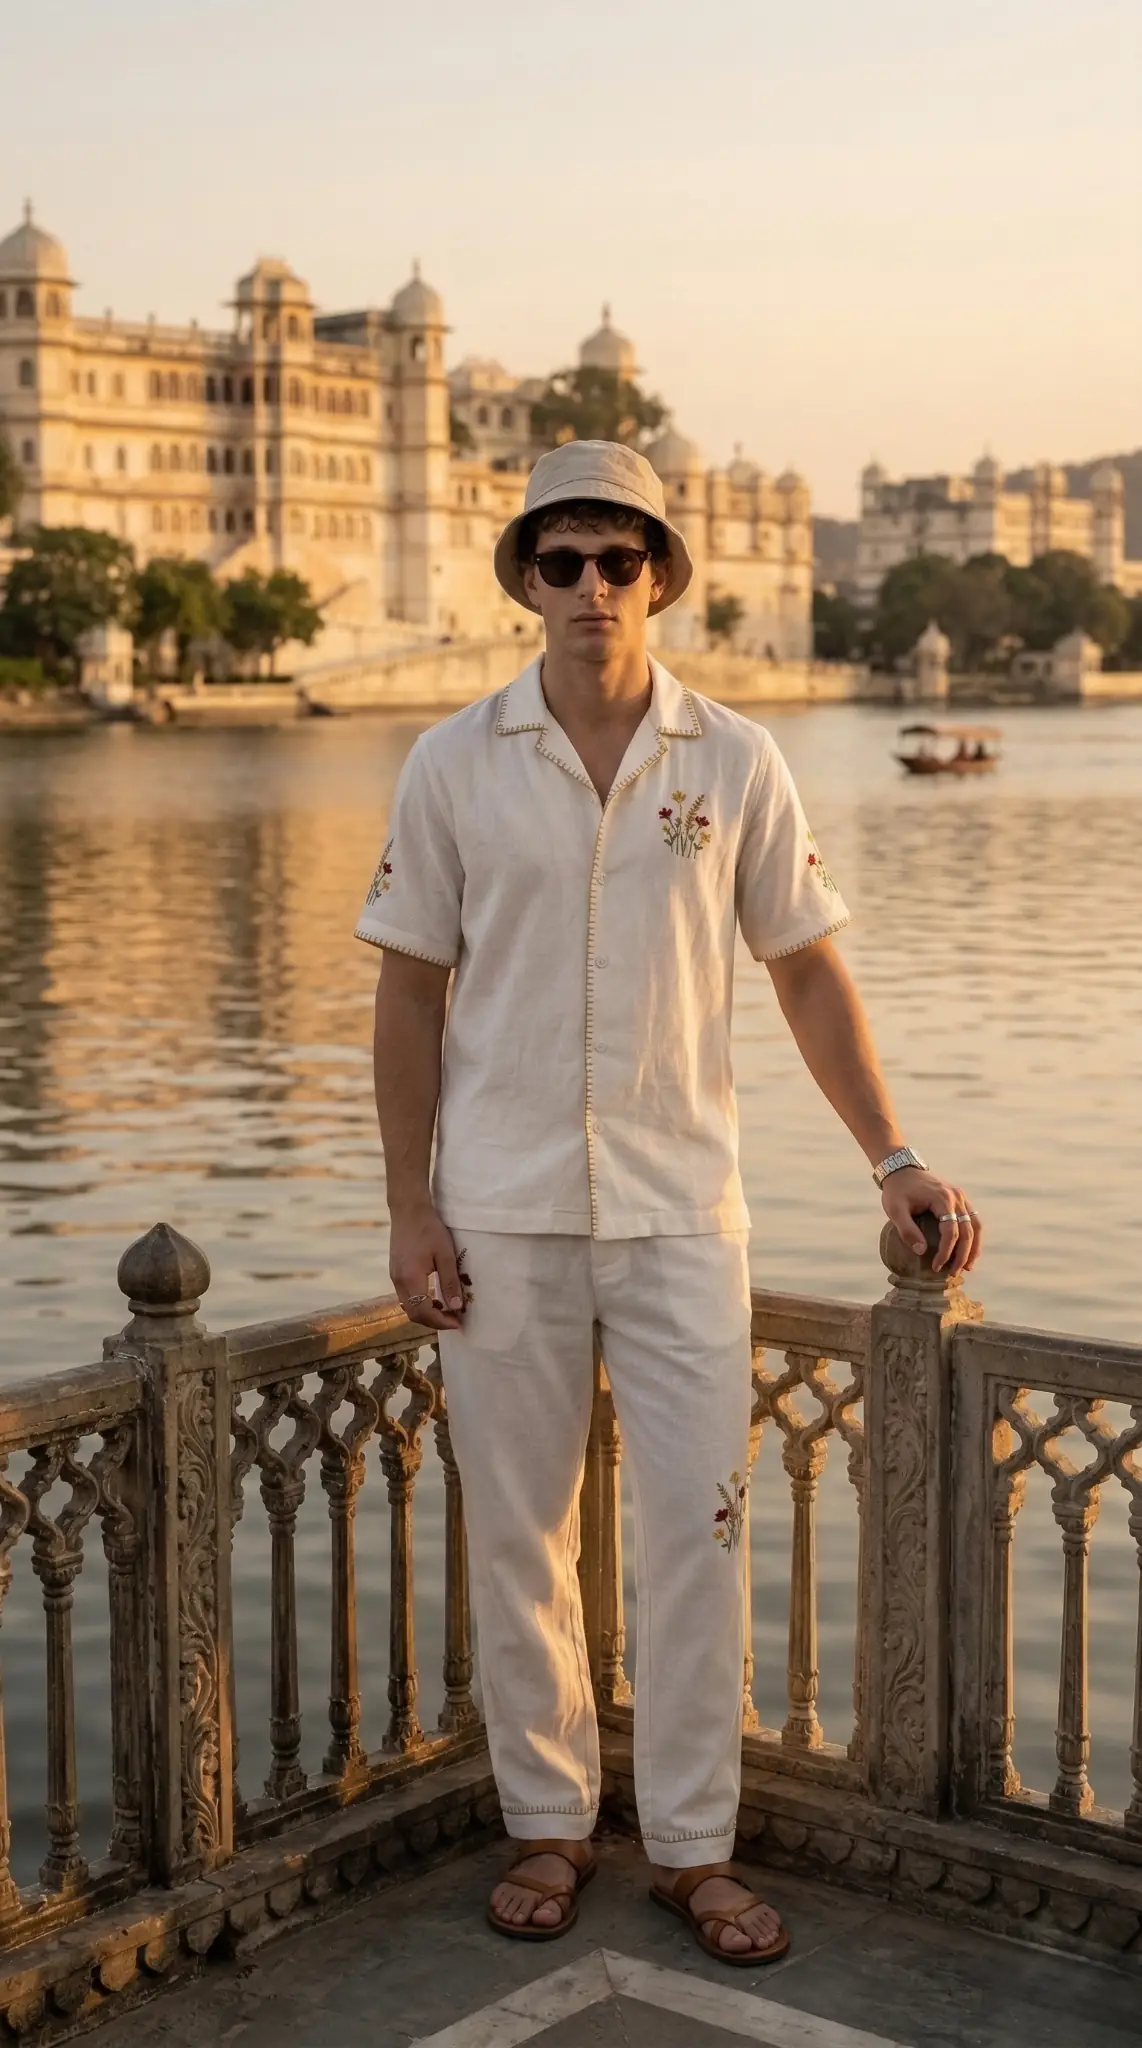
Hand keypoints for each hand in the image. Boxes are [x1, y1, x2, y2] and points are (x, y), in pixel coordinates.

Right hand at [389, 1204, 466, 1330]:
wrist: (408, 1209)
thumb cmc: (429, 1228)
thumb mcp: (445, 1254)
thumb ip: (450, 1282)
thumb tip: (456, 1307)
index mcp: (411, 1278)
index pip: (423, 1312)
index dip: (440, 1322)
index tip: (457, 1322)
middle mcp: (398, 1282)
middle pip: (413, 1314)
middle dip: (434, 1321)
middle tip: (453, 1319)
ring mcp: (394, 1277)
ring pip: (408, 1307)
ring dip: (426, 1313)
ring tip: (446, 1310)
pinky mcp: (394, 1272)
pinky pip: (406, 1297)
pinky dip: (419, 1303)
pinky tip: (433, 1297)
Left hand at [879, 1168, 981, 1276]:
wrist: (901, 1168)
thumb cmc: (896, 1191)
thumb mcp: (895, 1210)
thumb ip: (907, 1231)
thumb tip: (922, 1252)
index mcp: (942, 1199)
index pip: (950, 1231)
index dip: (946, 1252)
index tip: (936, 1267)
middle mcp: (957, 1197)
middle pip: (968, 1231)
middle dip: (963, 1255)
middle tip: (954, 1273)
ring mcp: (961, 1196)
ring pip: (976, 1226)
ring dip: (974, 1248)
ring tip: (967, 1267)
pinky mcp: (960, 1199)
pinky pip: (973, 1220)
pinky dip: (973, 1237)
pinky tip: (968, 1251)